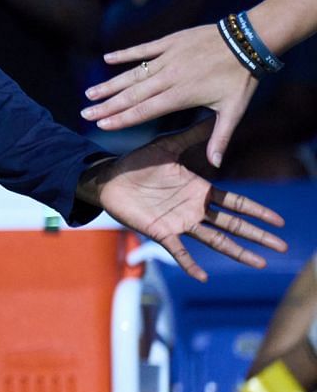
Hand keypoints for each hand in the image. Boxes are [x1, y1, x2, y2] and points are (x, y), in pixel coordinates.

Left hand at [77, 123, 286, 280]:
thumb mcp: (169, 146)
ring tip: (260, 263)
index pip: (236, 203)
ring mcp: (179, 222)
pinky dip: (190, 263)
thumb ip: (193, 134)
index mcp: (199, 191)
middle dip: (257, 235)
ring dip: (238, 252)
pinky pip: (178, 250)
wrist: (109, 178)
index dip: (257, 212)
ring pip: (215, 240)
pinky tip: (203, 276)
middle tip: (282, 247)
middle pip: (233, 225)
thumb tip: (214, 115)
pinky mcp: (160, 231)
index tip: (279, 221)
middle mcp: (194, 210)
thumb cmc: (138, 162)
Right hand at [82, 24, 258, 166]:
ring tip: (90, 93)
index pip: (145, 110)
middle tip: (86, 113)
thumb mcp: (234, 111)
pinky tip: (107, 59)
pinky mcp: (169, 43)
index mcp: (181, 95)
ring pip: (132, 74)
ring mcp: (167, 58)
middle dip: (107, 106)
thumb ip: (220, 137)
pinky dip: (124, 54)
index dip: (122, 118)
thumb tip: (216, 164)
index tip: (102, 125)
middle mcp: (168, 78)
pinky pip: (142, 49)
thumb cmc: (241, 78)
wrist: (247, 41)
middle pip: (132, 95)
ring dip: (110, 84)